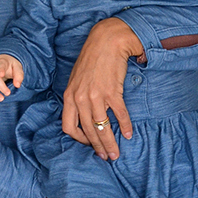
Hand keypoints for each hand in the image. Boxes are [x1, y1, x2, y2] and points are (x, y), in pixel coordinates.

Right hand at [0, 54, 23, 101]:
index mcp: (1, 62)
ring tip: (1, 99)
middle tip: (8, 93)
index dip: (0, 70)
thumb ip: (19, 75)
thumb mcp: (17, 67)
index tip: (2, 75)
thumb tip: (17, 85)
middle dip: (0, 86)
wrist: (1, 62)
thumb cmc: (10, 66)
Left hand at [62, 18, 143, 159]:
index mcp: (69, 96)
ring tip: (116, 152)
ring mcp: (95, 95)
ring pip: (102, 127)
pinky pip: (119, 114)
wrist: (107, 40)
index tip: (89, 144)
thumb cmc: (93, 58)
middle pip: (87, 131)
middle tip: (106, 157)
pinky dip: (124, 126)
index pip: (68, 127)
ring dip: (110, 143)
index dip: (79, 140)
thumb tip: (85, 114)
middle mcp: (80, 98)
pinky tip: (128, 133)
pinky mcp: (112, 91)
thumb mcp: (78, 78)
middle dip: (97, 147)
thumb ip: (78, 96)